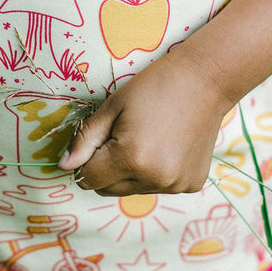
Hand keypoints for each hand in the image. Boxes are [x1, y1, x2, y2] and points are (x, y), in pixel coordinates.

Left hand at [56, 50, 234, 196]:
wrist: (207, 80)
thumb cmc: (155, 86)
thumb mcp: (113, 106)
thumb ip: (85, 139)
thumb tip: (65, 166)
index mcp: (131, 158)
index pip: (88, 178)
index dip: (85, 160)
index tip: (99, 140)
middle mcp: (155, 179)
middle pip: (108, 189)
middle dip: (106, 169)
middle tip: (122, 136)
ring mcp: (175, 185)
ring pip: (132, 190)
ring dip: (130, 172)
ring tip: (147, 138)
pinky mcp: (191, 184)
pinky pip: (158, 187)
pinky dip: (155, 173)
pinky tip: (167, 146)